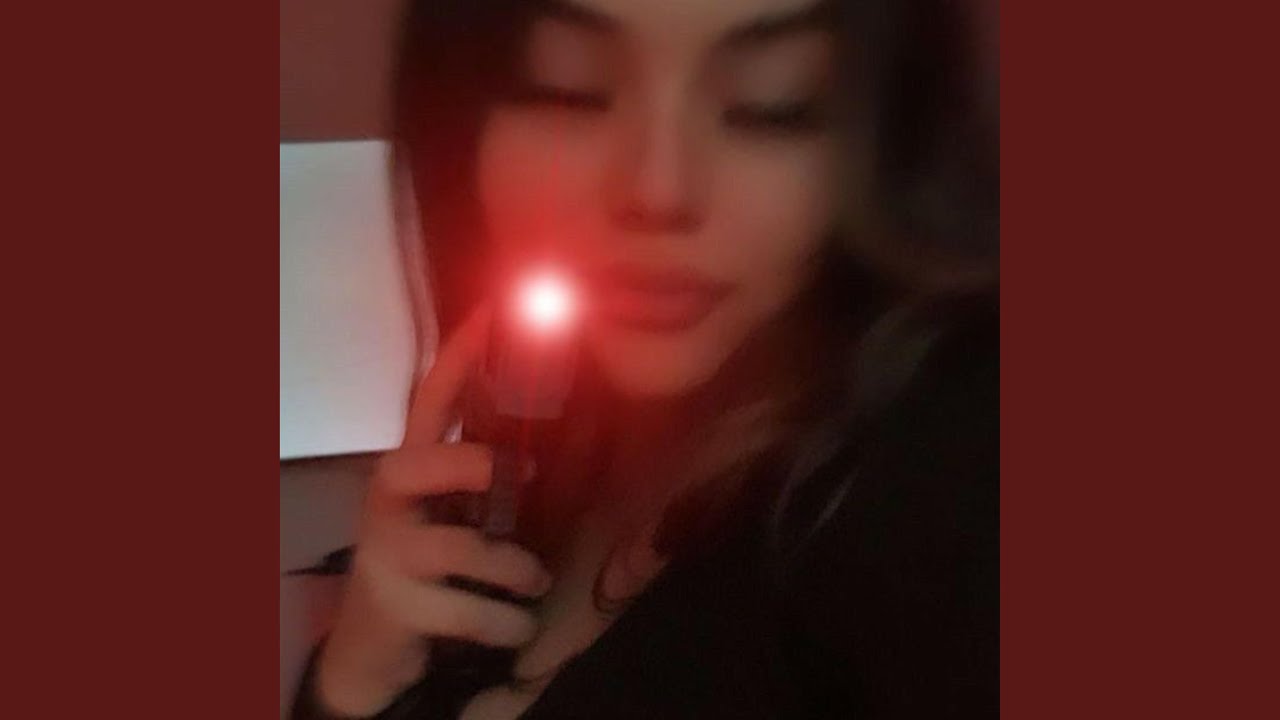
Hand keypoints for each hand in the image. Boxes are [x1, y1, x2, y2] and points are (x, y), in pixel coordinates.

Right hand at [315, 307, 552, 716]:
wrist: (373, 642)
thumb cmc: (426, 562)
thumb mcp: (450, 511)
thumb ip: (483, 477)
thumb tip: (554, 441)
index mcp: (408, 468)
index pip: (427, 401)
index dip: (458, 358)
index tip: (494, 311)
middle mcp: (389, 501)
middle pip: (418, 463)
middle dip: (472, 467)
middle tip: (529, 475)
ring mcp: (388, 554)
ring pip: (465, 551)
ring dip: (517, 571)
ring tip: (536, 582)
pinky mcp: (399, 606)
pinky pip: (474, 612)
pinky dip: (509, 622)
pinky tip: (519, 625)